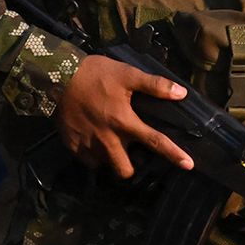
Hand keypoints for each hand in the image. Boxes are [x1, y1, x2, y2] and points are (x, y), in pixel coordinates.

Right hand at [50, 54, 191, 178]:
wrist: (57, 77)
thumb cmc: (94, 74)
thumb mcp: (126, 74)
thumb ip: (154, 85)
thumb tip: (182, 93)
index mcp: (124, 122)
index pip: (155, 142)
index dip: (173, 155)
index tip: (188, 166)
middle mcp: (108, 139)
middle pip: (125, 170)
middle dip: (130, 167)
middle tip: (129, 153)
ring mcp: (88, 145)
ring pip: (105, 166)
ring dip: (110, 159)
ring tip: (110, 145)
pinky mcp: (72, 146)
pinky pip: (87, 160)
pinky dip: (92, 155)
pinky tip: (92, 140)